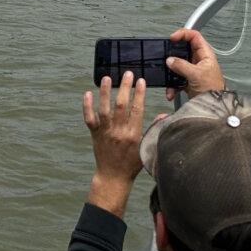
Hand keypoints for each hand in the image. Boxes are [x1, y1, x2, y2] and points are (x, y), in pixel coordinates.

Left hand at [82, 71, 145, 216]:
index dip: (139, 94)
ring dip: (105, 92)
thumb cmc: (132, 164)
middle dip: (125, 87)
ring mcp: (105, 132)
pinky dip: (87, 106)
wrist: (113, 178)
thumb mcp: (146, 148)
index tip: (141, 81)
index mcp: (133, 134)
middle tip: (127, 73)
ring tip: (107, 77)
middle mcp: (119, 132)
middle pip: (121, 105)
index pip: (137, 109)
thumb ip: (153, 130)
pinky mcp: (95, 134)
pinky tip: (87, 93)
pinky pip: (89, 119)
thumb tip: (163, 115)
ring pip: (104, 109)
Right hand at [165, 28, 225, 100]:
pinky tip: (171, 92)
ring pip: (178, 65)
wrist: (213, 106)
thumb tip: (170, 60)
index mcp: (205, 54)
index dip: (183, 34)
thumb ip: (182, 66)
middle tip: (166, 56)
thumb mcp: (196, 75)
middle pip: (183, 50)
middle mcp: (199, 60)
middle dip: (173, 54)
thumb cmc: (212, 89)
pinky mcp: (188, 80)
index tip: (172, 38)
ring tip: (168, 78)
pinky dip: (172, 85)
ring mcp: (192, 70)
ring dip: (171, 73)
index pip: (194, 36)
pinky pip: (176, 78)